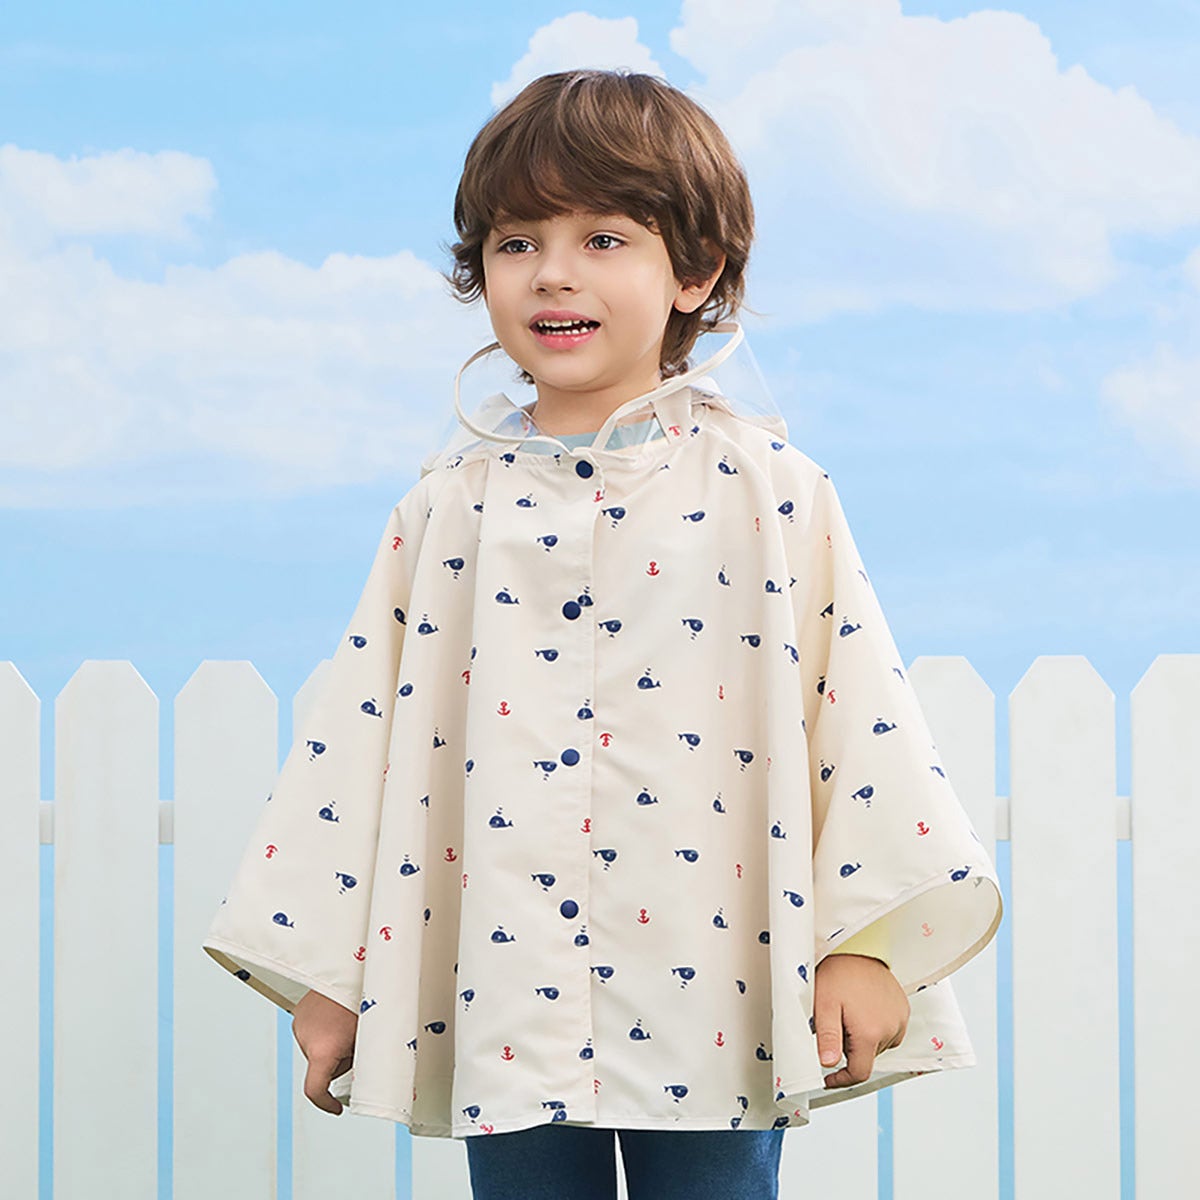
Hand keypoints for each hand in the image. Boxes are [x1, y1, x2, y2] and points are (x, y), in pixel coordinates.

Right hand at [291, 988, 358, 1114]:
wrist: (351, 970)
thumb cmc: (362, 1000)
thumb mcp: (365, 1037)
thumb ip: (358, 1061)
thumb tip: (361, 1076)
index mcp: (321, 1050)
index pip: (315, 1090)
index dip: (326, 1103)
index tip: (336, 1107)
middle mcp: (305, 1039)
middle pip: (319, 1067)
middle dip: (336, 1062)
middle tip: (354, 1041)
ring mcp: (299, 1025)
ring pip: (315, 1050)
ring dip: (329, 1045)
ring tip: (346, 1022)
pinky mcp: (299, 1013)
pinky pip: (311, 1033)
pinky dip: (323, 1032)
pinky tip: (336, 1016)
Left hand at [813, 954, 908, 1088]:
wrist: (856, 946)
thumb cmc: (837, 974)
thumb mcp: (824, 1005)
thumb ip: (827, 1037)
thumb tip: (828, 1064)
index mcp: (871, 1032)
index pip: (860, 1073)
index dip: (841, 1080)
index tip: (827, 1077)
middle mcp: (891, 1029)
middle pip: (868, 1057)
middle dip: (849, 1050)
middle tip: (836, 1023)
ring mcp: (900, 1019)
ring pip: (878, 1045)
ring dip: (862, 1039)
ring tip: (849, 1012)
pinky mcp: (903, 1009)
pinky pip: (889, 1031)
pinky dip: (875, 1028)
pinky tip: (863, 1008)